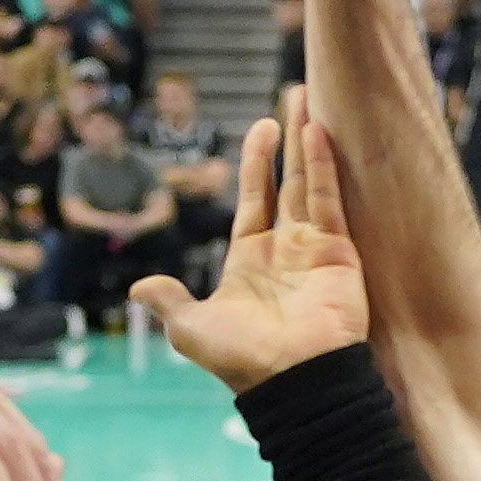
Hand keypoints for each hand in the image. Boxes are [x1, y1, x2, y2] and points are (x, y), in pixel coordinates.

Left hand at [129, 115, 367, 393]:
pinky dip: (324, 166)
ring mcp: (314, 248)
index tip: (261, 129)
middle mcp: (284, 248)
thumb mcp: (192, 328)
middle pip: (287, 181)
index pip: (255, 198)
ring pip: (311, 182)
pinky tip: (319, 132)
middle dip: (290, 141)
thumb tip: (141, 288)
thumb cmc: (242, 359)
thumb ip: (170, 301)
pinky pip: (329, 200)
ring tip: (311, 100)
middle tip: (294, 98)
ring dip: (310, 141)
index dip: (257, 163)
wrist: (290, 381)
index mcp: (249, 260)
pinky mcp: (339, 252)